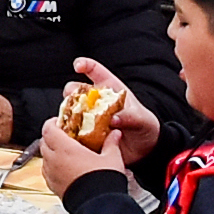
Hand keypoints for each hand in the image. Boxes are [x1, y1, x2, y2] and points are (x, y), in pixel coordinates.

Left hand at [33, 119, 113, 193]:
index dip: (52, 122)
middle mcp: (54, 161)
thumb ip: (111, 143)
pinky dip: (53, 168)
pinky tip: (66, 169)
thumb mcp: (111, 158)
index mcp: (65, 149)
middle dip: (52, 137)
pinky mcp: (53, 187)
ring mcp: (52, 175)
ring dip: (52, 153)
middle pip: (44, 142)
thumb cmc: (102, 183)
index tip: (60, 121)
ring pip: (45, 158)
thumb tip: (115, 134)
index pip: (48, 128)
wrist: (98, 207)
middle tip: (65, 135)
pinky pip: (48, 172)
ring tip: (66, 153)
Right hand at [67, 58, 155, 173]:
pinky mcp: (87, 133)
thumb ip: (129, 117)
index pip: (95, 70)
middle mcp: (96, 101)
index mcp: (110, 89)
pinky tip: (73, 135)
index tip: (78, 66)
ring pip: (71, 110)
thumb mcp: (142, 119)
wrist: (145, 148)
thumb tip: (113, 119)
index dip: (84, 64)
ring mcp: (90, 116)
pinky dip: (71, 131)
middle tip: (72, 100)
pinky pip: (74, 130)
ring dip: (68, 113)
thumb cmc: (144, 126)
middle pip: (76, 89)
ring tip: (72, 120)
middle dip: (71, 92)